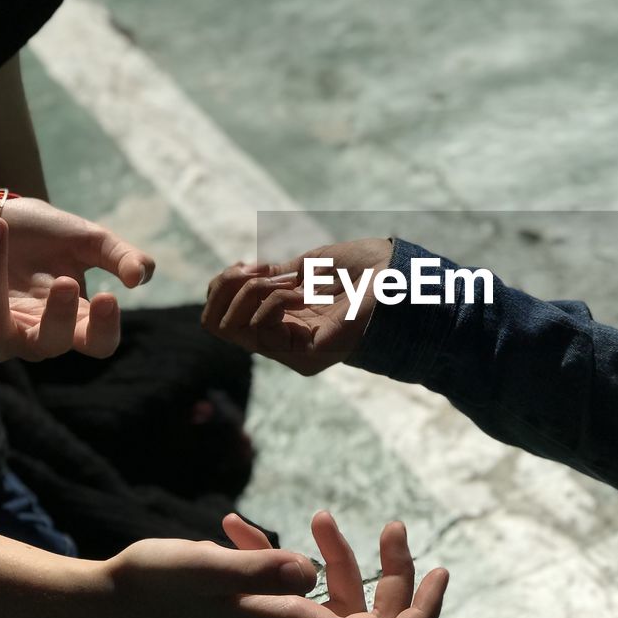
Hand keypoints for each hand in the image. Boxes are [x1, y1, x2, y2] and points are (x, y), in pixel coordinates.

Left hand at [0, 197, 154, 385]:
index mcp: (74, 317)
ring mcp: (2, 335)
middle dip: (60, 317)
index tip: (108, 297)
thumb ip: (120, 256)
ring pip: (7, 338)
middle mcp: (39, 332)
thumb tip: (141, 278)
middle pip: (56, 345)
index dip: (105, 329)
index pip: (98, 342)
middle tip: (64, 280)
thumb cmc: (41, 232)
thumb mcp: (89, 239)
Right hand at [104, 511, 448, 617]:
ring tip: (319, 515)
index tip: (440, 570)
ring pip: (336, 603)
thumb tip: (307, 569)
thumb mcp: (204, 568)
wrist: (104, 609)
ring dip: (338, 559)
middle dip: (390, 574)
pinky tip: (246, 528)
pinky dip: (287, 560)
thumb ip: (257, 568)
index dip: (421, 616)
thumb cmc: (153, 586)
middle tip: (391, 525)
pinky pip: (293, 594)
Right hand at [202, 238, 392, 374]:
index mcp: (283, 321)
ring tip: (286, 278)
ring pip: (233, 328)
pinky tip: (300, 290)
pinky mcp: (306, 354)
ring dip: (252, 291)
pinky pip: (261, 330)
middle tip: (257, 269)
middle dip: (227, 287)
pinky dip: (274, 301)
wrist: (400, 274)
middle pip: (216, 324)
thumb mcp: (306, 265)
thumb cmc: (364, 267)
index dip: (222, 286)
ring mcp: (293, 350)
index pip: (223, 316)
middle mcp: (283, 340)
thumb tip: (240, 276)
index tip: (248, 263)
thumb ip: (273, 277)